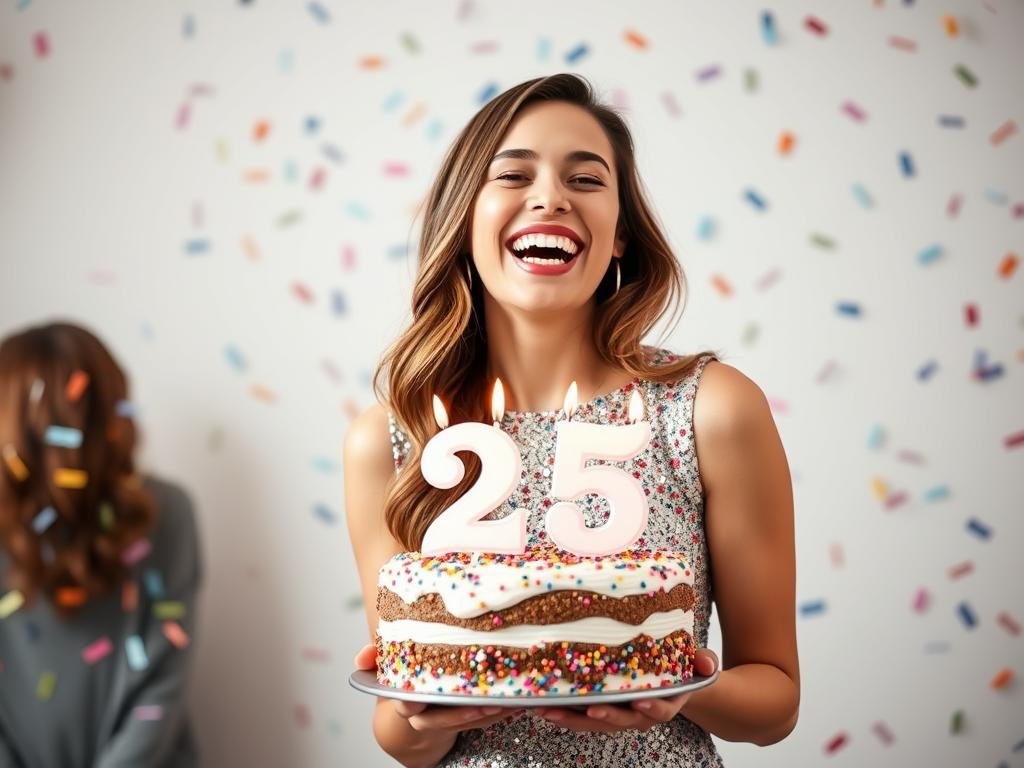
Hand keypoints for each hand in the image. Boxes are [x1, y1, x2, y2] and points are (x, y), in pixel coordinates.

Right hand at [353, 643, 525, 733]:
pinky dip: (497, 712)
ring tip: (506, 701)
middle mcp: (422, 716)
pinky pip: (481, 723)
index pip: (406, 702)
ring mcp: (443, 722)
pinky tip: (514, 701)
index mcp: (403, 698)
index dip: (417, 701)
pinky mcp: (463, 724)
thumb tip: (360, 657)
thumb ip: (374, 658)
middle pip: (442, 718)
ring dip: (486, 713)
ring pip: (466, 722)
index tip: (426, 697)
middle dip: (463, 712)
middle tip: (483, 701)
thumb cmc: (404, 681)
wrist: (411, 719)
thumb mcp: (387, 667)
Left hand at [532, 648, 718, 731]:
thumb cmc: (682, 667)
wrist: (673, 679)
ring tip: (550, 711)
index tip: (639, 700)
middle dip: (603, 717)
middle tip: (588, 710)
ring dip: (573, 719)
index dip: (650, 707)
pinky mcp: (601, 709)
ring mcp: (620, 714)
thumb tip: (707, 664)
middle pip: (621, 722)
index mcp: (665, 703)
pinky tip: (544, 705)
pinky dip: (565, 712)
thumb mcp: (696, 662)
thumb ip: (703, 661)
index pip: (659, 711)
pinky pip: (582, 716)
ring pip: (596, 723)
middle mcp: (641, 714)